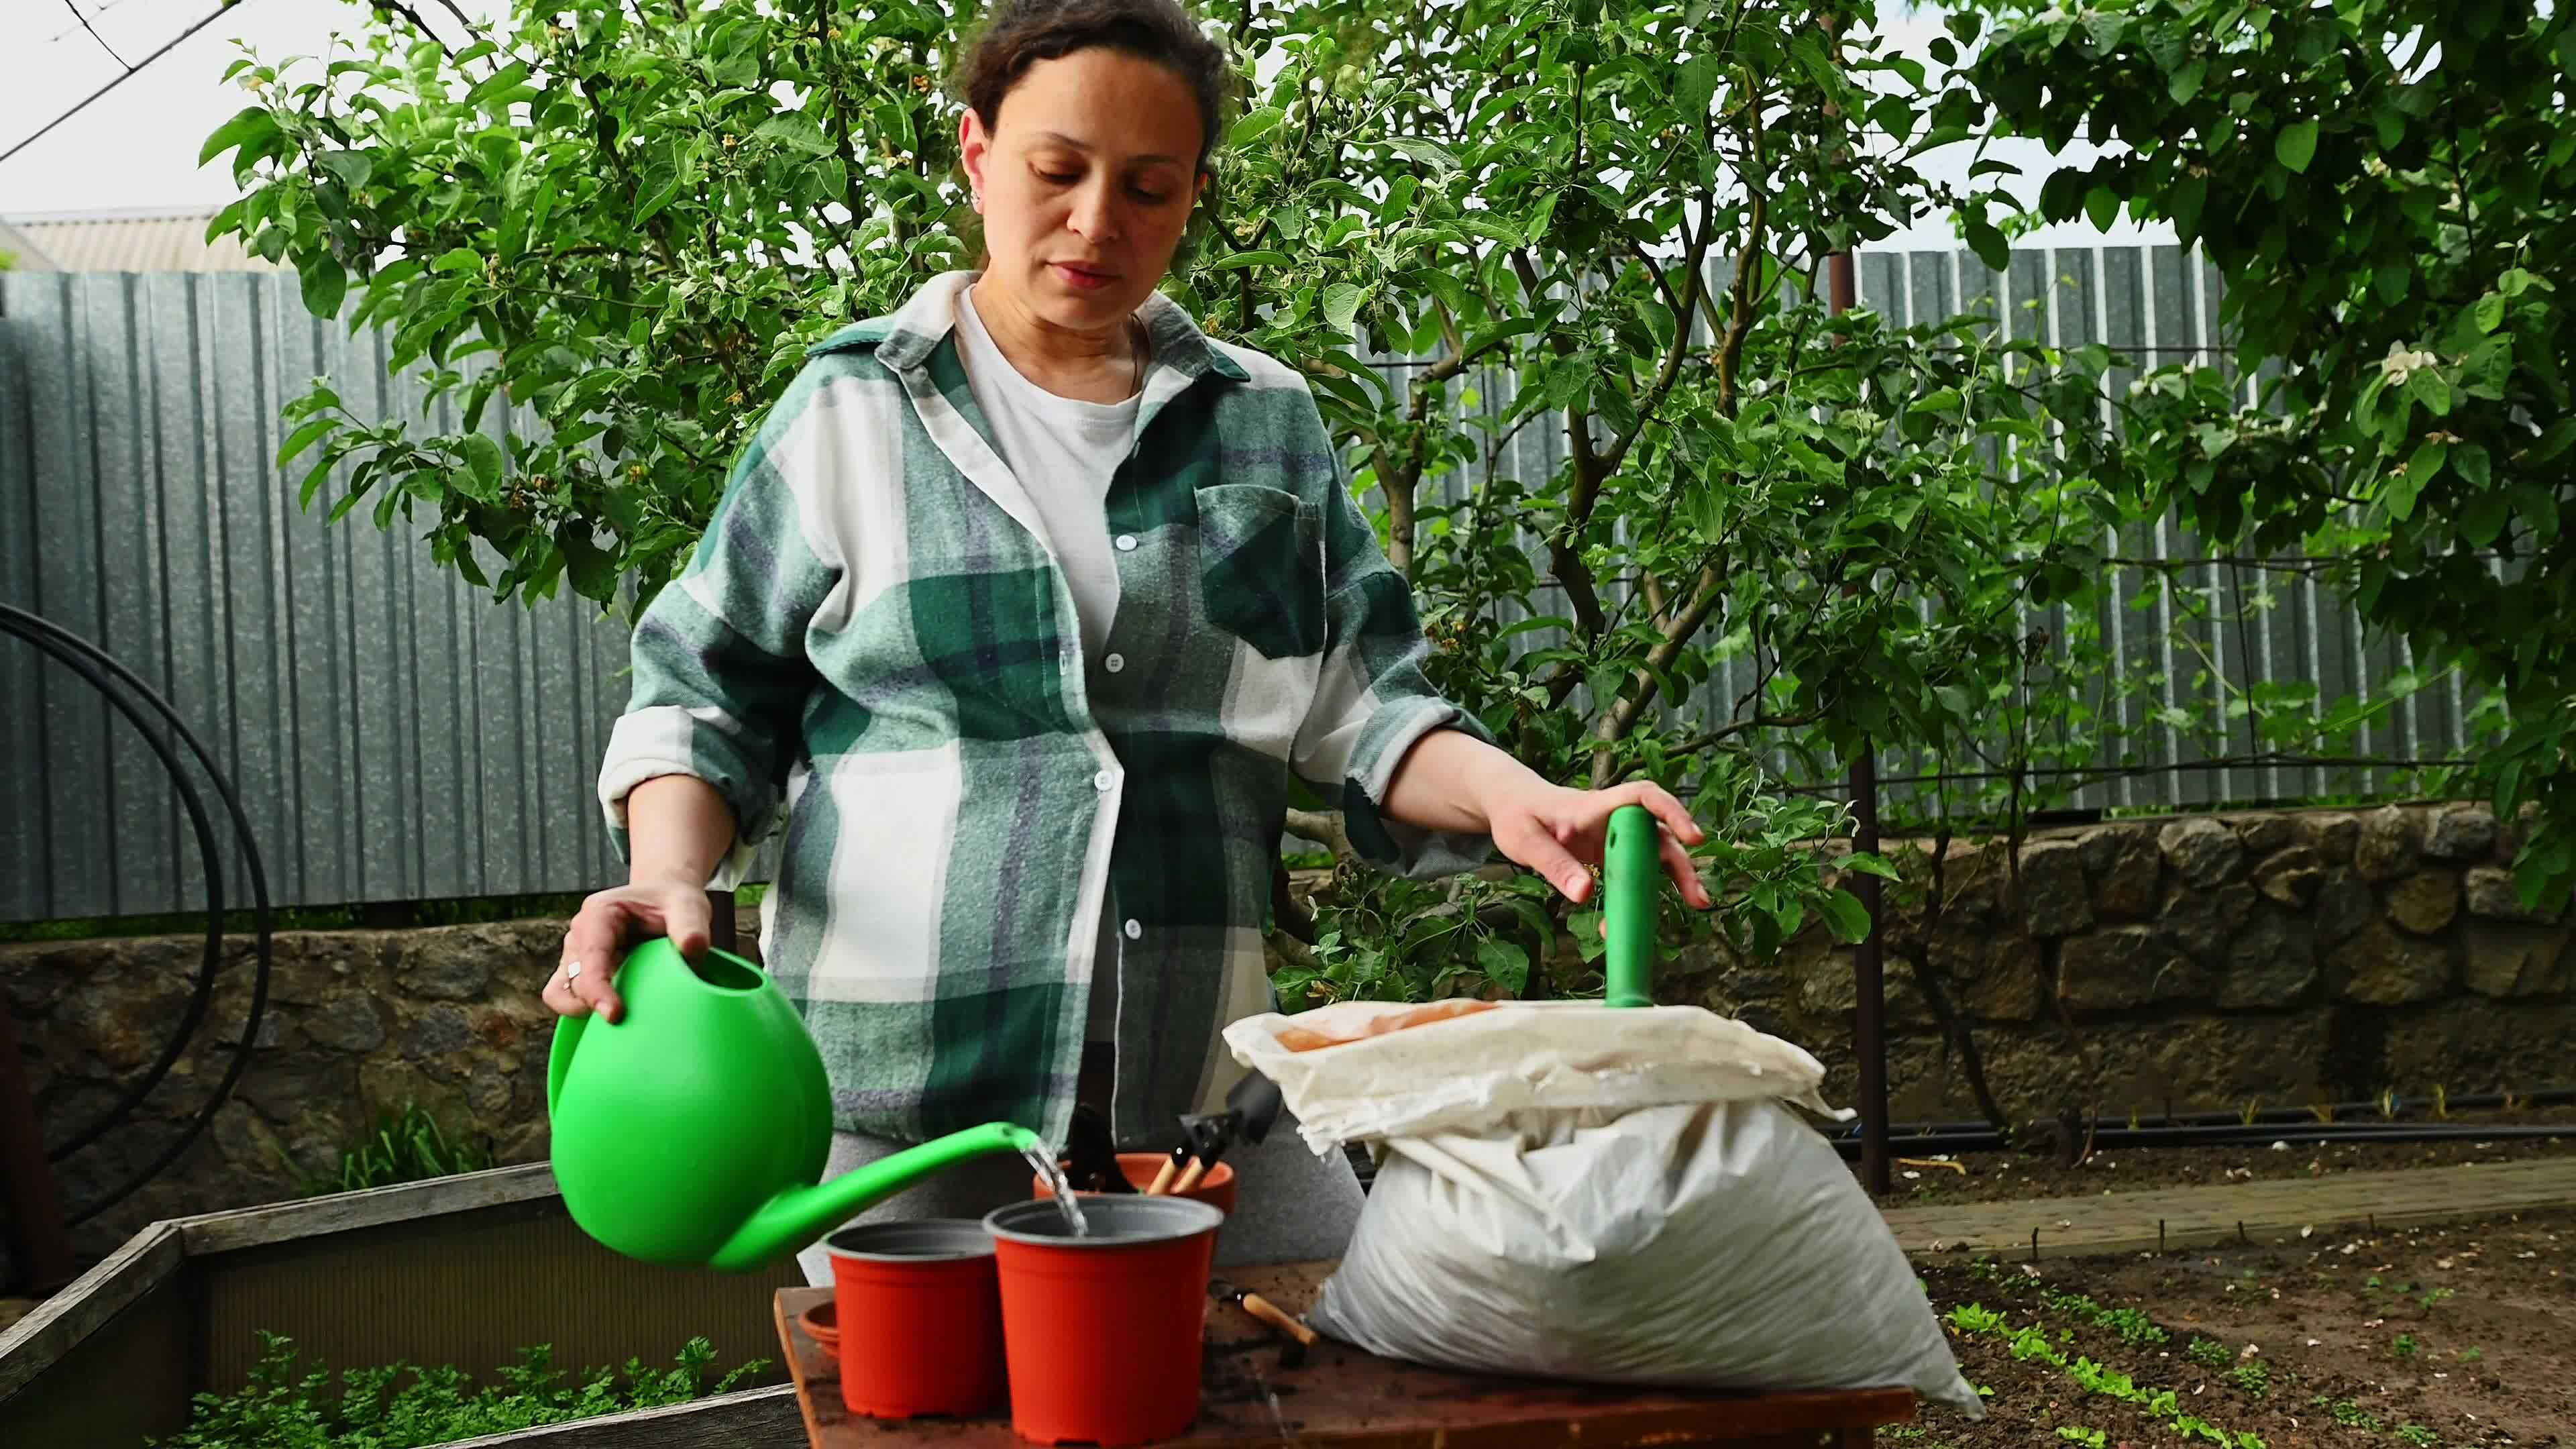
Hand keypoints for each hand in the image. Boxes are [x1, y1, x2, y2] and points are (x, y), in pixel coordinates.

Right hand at [542, 877, 712, 1023]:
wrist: (665, 902)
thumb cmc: (673, 903)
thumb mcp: (688, 906)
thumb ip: (690, 926)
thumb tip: (692, 950)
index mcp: (600, 913)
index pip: (591, 956)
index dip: (598, 989)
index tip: (615, 1015)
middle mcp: (581, 934)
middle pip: (574, 980)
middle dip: (595, 1003)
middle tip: (629, 1016)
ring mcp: (577, 954)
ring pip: (563, 993)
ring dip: (585, 1009)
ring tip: (621, 1013)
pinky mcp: (580, 972)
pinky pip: (568, 998)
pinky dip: (586, 1010)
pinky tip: (615, 1011)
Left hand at [1485, 779, 1712, 909]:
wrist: (1511, 806)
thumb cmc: (1518, 815)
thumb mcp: (1525, 841)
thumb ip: (1553, 865)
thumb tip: (1584, 893)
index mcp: (1596, 806)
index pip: (1643, 797)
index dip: (1672, 812)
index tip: (1691, 838)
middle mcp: (1613, 820)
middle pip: (1658, 835)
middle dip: (1681, 864)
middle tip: (1697, 896)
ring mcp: (1614, 838)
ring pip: (1652, 857)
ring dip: (1672, 880)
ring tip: (1693, 904)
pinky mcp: (1609, 856)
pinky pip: (1630, 876)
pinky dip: (1636, 898)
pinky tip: (1630, 923)